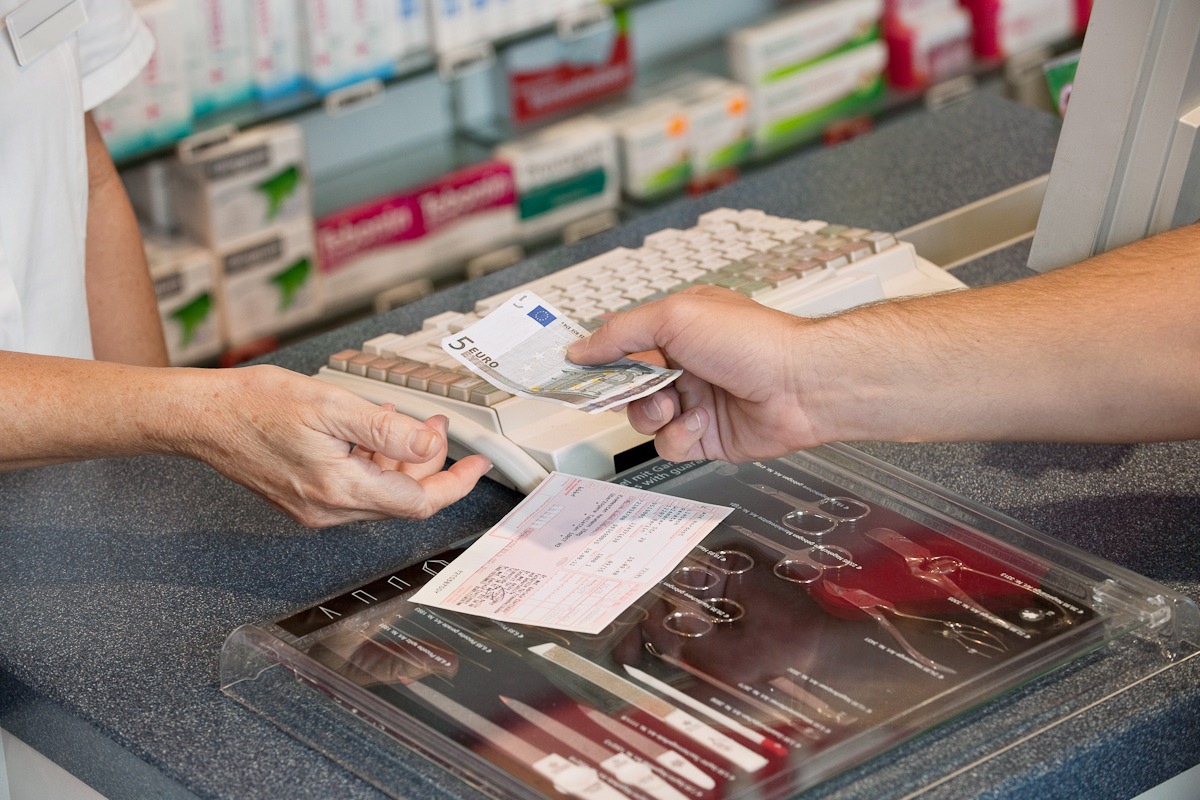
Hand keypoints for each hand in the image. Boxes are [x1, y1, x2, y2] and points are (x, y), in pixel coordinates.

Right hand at [180, 365, 490, 526]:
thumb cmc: (255, 406)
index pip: (420, 501)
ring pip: (380, 494)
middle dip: (428, 463)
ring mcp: (316, 508)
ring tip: (402, 421)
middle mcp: (330, 509)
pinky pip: (356, 489)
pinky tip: (367, 434)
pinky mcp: (305, 500)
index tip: (477, 465)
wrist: (203, 417)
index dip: (455, 483)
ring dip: (400, 462)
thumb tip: (429, 444)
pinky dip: (373, 464)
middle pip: (403, 499)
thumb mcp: (332, 405)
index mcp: (342, 489)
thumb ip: (387, 430)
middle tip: (434, 425)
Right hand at [568, 286, 826, 461]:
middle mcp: (684, 364)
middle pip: (626, 387)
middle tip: (630, 390)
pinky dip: (679, 437)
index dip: (597, 359)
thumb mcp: (675, 317)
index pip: (621, 343)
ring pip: (643, 420)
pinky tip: (700, 422)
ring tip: (675, 405)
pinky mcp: (706, 437)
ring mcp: (695, 401)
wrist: (802, 386)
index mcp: (676, 328)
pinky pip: (669, 445)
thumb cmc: (753, 341)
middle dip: (625, 391)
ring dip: (653, 415)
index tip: (573, 372)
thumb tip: (583, 346)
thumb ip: (622, 332)